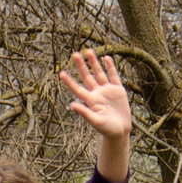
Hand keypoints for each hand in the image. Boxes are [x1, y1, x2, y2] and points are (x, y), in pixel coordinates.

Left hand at [60, 49, 132, 182]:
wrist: (121, 131)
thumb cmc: (106, 129)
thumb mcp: (95, 122)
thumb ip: (84, 113)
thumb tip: (71, 104)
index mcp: (89, 101)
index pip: (77, 89)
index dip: (70, 81)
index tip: (61, 73)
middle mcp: (96, 93)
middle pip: (87, 77)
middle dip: (81, 66)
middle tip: (74, 54)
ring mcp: (107, 90)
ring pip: (99, 73)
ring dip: (94, 63)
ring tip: (89, 51)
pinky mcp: (117, 89)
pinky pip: (113, 76)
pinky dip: (110, 67)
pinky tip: (106, 58)